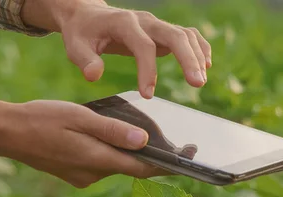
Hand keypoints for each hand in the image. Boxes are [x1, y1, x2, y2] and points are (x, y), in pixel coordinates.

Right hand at [0, 75, 167, 187]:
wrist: (4, 133)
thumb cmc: (41, 119)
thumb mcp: (79, 118)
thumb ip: (112, 131)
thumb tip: (143, 143)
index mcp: (97, 160)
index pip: (142, 169)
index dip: (168, 164)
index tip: (189, 157)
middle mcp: (92, 175)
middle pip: (131, 167)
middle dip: (152, 158)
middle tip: (174, 143)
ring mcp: (81, 176)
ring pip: (116, 164)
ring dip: (130, 154)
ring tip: (146, 134)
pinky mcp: (73, 173)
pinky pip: (101, 164)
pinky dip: (112, 153)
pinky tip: (112, 136)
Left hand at [22, 0, 211, 98]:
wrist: (87, 16)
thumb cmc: (82, 33)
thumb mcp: (75, 46)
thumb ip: (85, 61)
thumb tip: (94, 75)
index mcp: (124, 23)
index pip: (143, 45)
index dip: (148, 70)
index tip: (147, 95)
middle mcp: (145, 21)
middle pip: (174, 35)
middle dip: (188, 59)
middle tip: (197, 84)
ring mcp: (156, 24)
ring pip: (185, 35)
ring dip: (197, 56)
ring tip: (200, 81)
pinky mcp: (163, 31)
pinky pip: (188, 35)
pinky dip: (200, 48)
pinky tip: (206, 65)